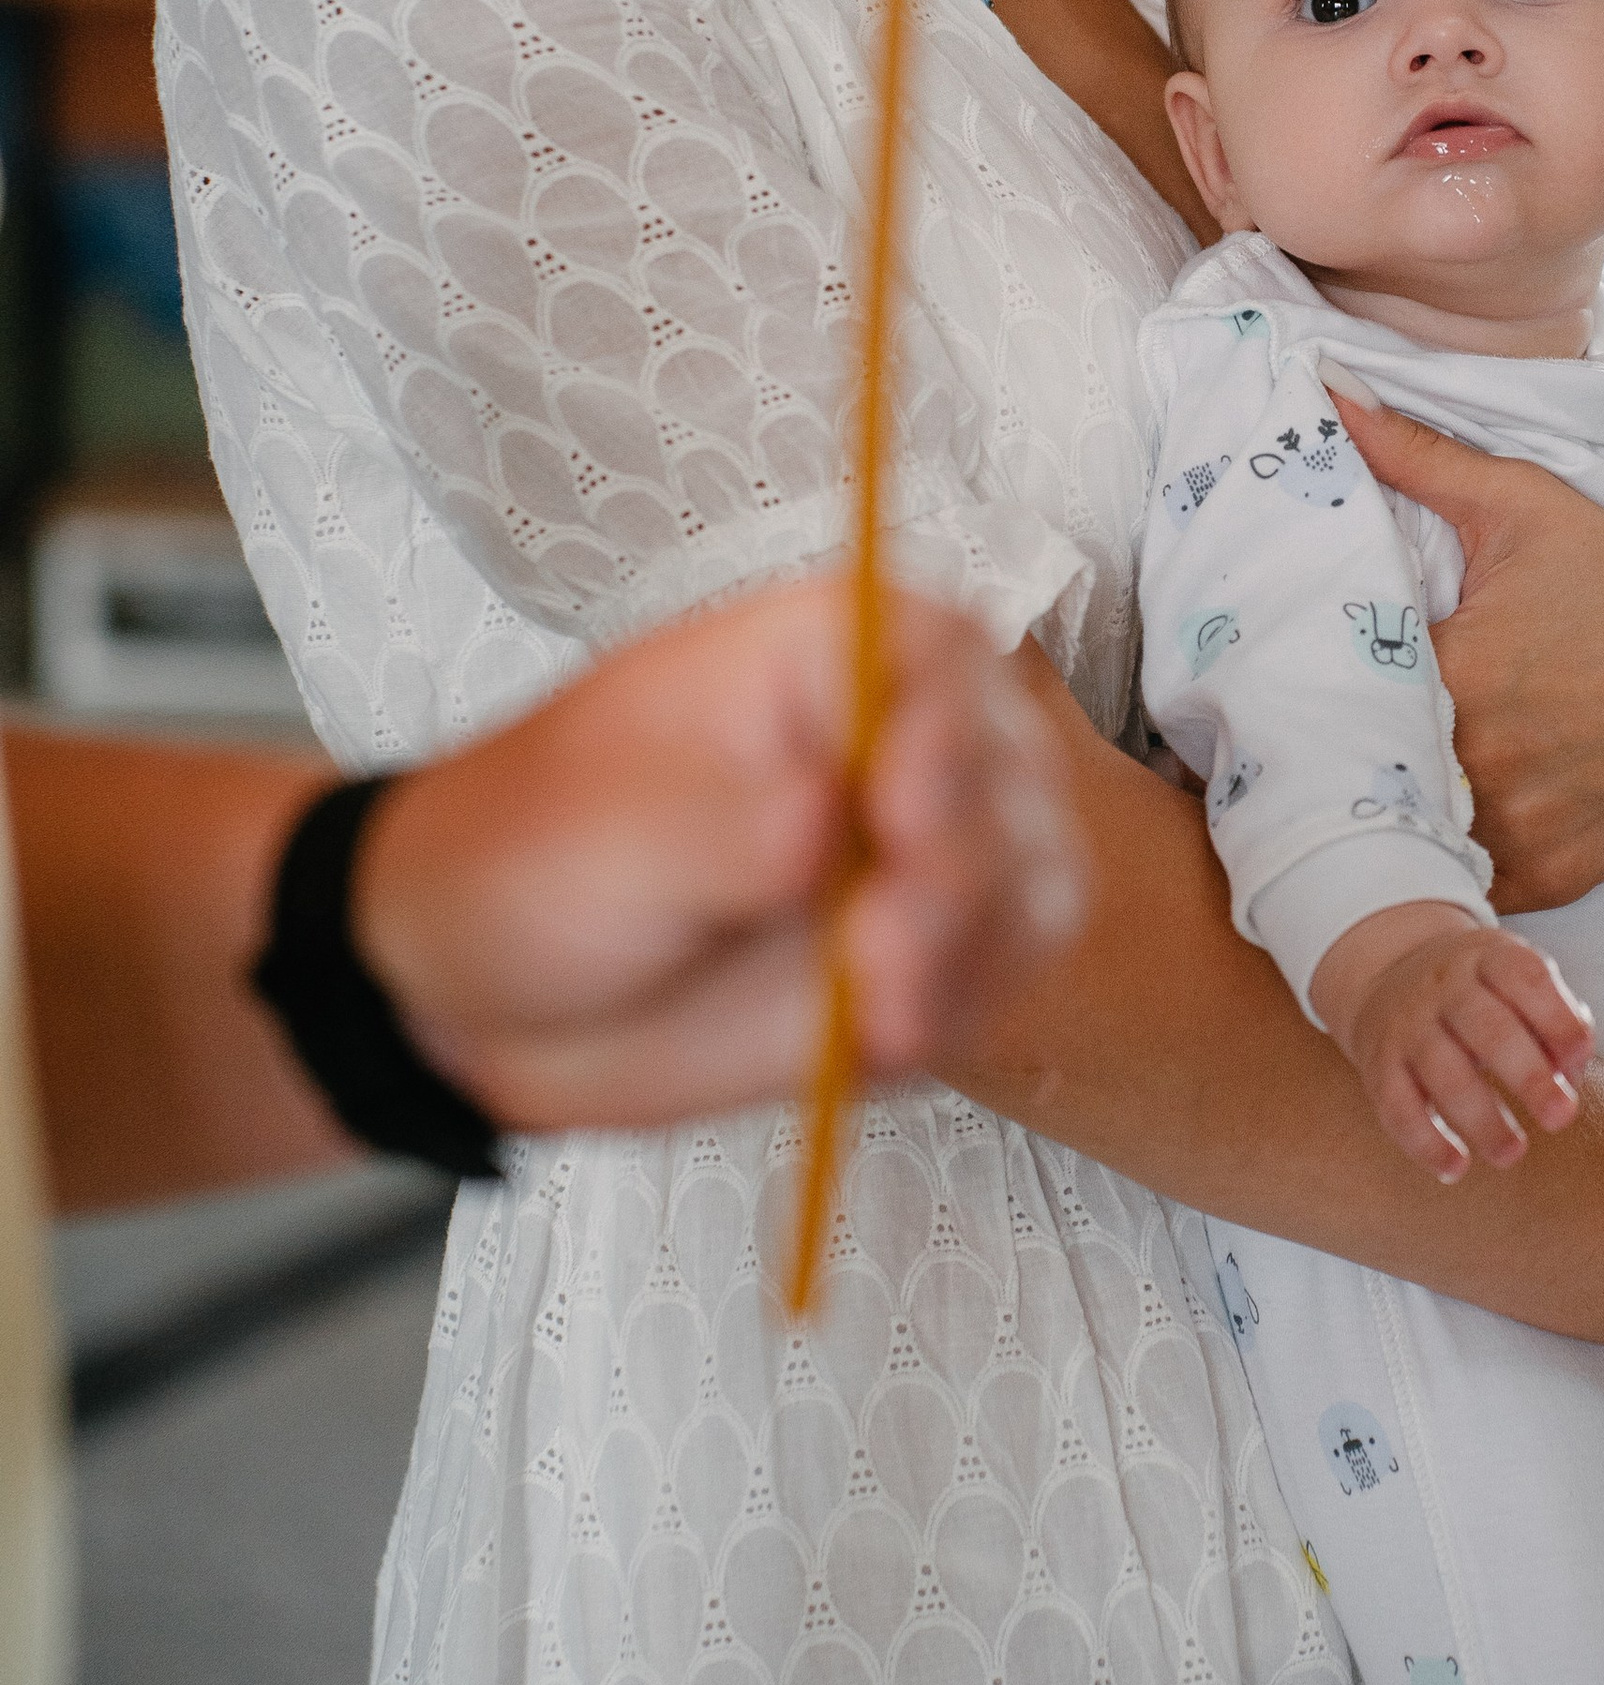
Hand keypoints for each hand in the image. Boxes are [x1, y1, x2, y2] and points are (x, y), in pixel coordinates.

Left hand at [360, 584, 1086, 1131]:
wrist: (489, 985)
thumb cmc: (535, 853)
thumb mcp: (608, 831)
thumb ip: (722, 829)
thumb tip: (821, 821)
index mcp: (824, 655)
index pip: (936, 651)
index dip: (946, 727)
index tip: (901, 815)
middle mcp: (900, 736)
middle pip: (1008, 770)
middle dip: (961, 870)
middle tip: (878, 947)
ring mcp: (927, 847)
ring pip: (1032, 875)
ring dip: (973, 950)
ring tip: (879, 1012)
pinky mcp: (932, 949)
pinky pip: (1009, 967)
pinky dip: (970, 1002)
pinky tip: (890, 1033)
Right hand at [1311, 902, 1592, 1179]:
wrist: (1389, 972)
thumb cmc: (1481, 991)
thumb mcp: (1517, 983)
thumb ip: (1556, 1019)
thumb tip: (1570, 1072)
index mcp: (1488, 957)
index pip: (1523, 976)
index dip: (1556, 1016)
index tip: (1581, 1054)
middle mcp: (1444, 987)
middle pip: (1488, 1029)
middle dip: (1528, 1076)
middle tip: (1561, 1117)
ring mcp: (1408, 1025)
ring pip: (1443, 1073)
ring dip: (1481, 1119)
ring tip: (1512, 1153)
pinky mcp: (1379, 1064)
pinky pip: (1396, 1106)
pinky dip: (1424, 1142)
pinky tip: (1455, 1168)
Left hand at [1329, 391, 1603, 912]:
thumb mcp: (1526, 504)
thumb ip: (1418, 456)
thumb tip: (1332, 391)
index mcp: (1455, 672)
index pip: (1336, 696)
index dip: (1303, 692)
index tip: (1276, 685)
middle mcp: (1480, 762)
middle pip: (1372, 772)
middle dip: (1345, 756)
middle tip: (1312, 739)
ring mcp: (1518, 827)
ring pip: (1416, 837)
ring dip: (1398, 814)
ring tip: (1378, 784)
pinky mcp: (1552, 875)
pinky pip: (1470, 883)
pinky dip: (1454, 858)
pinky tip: (1445, 822)